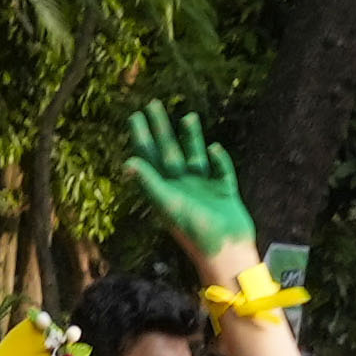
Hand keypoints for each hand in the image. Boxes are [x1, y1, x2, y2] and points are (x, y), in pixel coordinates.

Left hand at [117, 96, 266, 283]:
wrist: (227, 251)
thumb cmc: (195, 231)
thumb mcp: (169, 204)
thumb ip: (150, 182)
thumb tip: (128, 162)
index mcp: (166, 189)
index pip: (150, 158)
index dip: (142, 137)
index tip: (135, 115)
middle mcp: (183, 186)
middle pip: (170, 151)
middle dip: (162, 129)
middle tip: (154, 104)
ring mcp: (204, 188)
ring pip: (195, 157)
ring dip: (191, 138)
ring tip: (188, 116)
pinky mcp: (225, 192)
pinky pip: (221, 171)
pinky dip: (219, 160)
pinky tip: (214, 148)